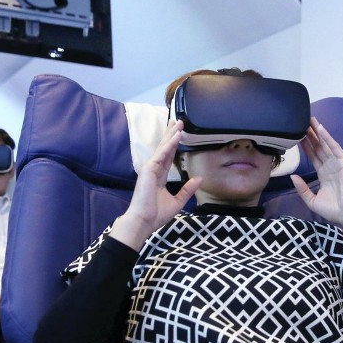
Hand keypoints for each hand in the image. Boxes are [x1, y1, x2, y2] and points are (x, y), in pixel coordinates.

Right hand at [109, 120, 200, 250]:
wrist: (144, 221)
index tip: (179, 134)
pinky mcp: (149, 169)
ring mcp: (150, 168)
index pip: (168, 157)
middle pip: (165, 148)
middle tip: (178, 121)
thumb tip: (199, 179)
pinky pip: (162, 154)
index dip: (174, 145)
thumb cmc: (156, 214)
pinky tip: (176, 135)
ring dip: (171, 134)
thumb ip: (187, 189)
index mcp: (159, 177)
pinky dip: (169, 144)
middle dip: (171, 134)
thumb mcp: (178, 201)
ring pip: (163, 147)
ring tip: (178, 122)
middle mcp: (154, 170)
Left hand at [291, 118, 342, 233]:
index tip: (298, 135)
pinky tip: (321, 129)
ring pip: (326, 145)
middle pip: (319, 147)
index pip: (313, 156)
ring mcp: (338, 164)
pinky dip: (328, 138)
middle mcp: (330, 167)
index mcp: (324, 174)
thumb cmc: (333, 210)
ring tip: (310, 120)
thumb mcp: (312, 200)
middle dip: (311, 135)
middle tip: (302, 122)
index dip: (306, 146)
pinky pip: (335, 148)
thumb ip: (302, 189)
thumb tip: (292, 177)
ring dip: (318, 132)